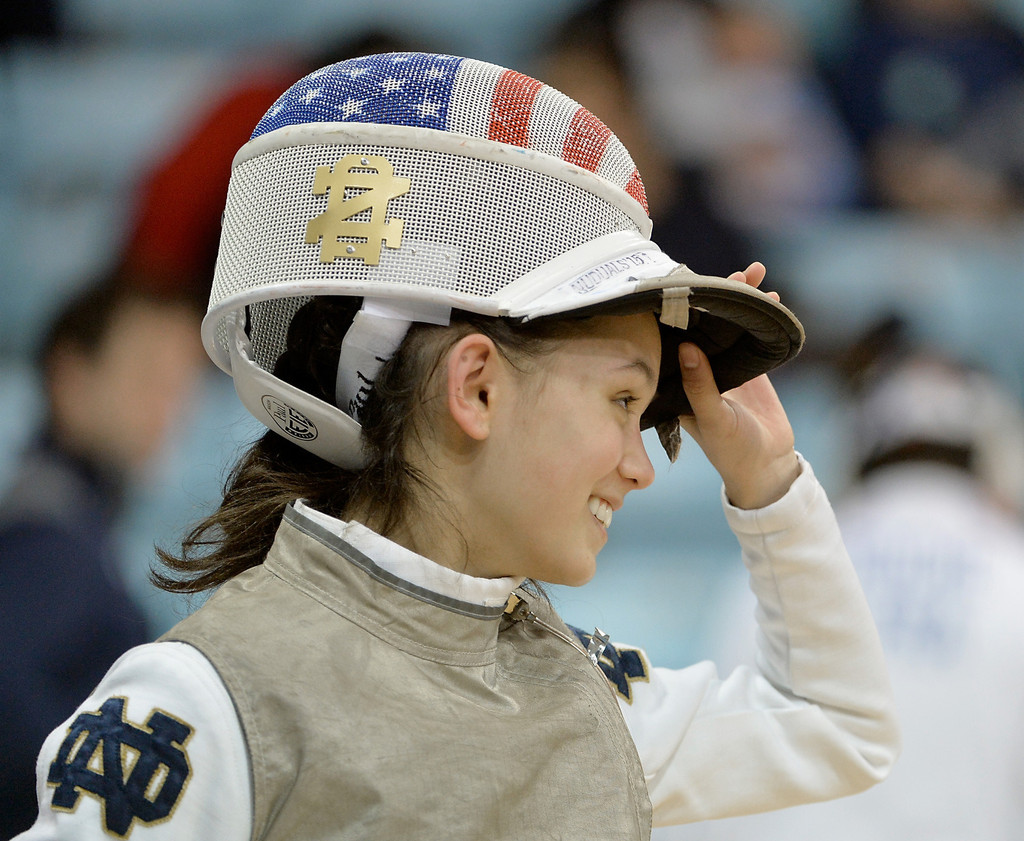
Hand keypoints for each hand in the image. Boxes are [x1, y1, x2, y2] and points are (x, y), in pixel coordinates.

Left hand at [677, 263, 799, 508]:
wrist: (766, 467)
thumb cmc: (731, 450)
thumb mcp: (713, 419)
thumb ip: (700, 386)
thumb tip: (687, 347)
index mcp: (677, 380)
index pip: (673, 337)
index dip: (680, 310)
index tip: (688, 283)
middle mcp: (696, 368)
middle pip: (702, 322)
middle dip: (716, 295)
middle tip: (732, 273)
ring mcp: (723, 365)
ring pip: (729, 323)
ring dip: (742, 299)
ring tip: (755, 273)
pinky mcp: (749, 367)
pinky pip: (753, 334)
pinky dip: (761, 315)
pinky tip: (771, 295)